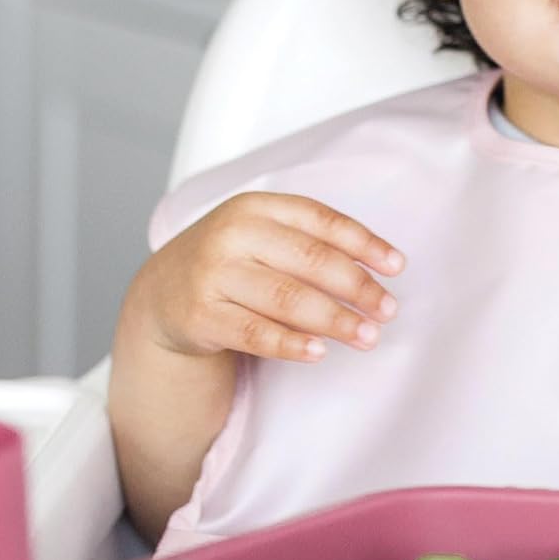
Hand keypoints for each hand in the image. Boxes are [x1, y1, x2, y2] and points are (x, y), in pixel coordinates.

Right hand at [122, 192, 404, 364]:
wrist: (162, 293)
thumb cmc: (232, 261)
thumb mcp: (263, 235)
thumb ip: (312, 243)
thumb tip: (379, 268)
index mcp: (256, 206)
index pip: (321, 220)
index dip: (363, 243)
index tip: (396, 266)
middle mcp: (232, 234)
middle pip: (310, 260)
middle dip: (357, 287)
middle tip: (388, 309)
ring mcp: (213, 275)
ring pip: (287, 299)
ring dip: (335, 320)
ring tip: (368, 336)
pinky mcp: (200, 315)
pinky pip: (255, 333)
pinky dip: (291, 343)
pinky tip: (320, 352)